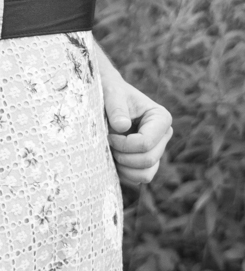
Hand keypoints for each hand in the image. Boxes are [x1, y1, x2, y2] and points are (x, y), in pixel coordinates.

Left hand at [98, 52, 172, 185]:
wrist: (107, 97)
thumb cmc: (111, 92)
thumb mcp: (111, 94)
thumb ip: (116, 108)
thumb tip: (122, 127)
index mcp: (161, 118)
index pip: (146, 143)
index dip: (124, 144)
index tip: (109, 135)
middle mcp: (163, 136)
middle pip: (147, 160)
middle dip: (123, 157)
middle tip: (107, 143)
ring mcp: (156, 150)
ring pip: (146, 174)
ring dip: (124, 168)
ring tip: (111, 152)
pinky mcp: (147, 161)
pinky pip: (139, 178)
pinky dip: (124, 173)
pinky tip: (113, 158)